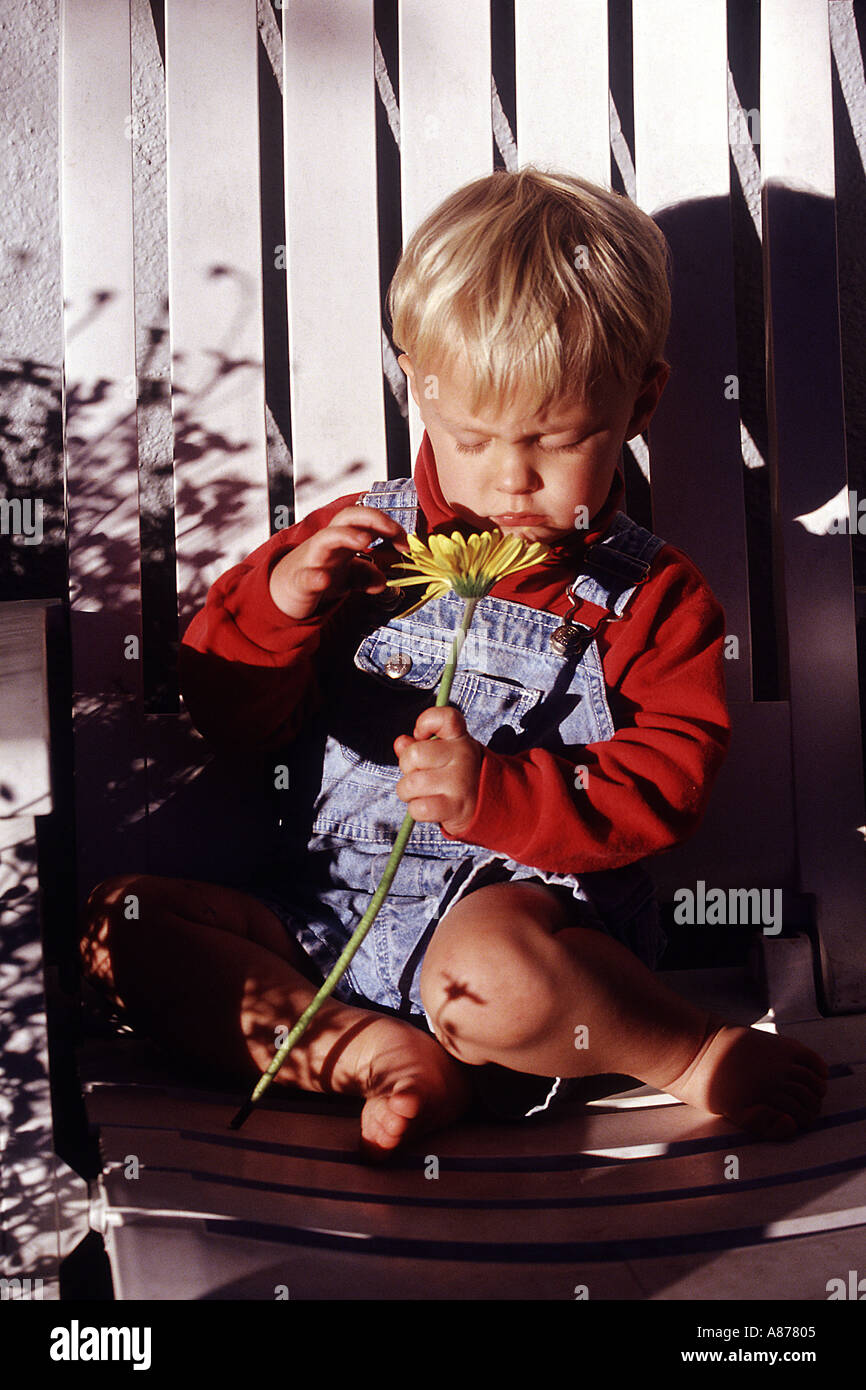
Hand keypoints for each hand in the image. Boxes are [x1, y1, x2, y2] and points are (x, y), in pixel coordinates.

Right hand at [268, 507, 407, 620]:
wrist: (281, 592)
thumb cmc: (316, 573)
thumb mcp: (347, 575)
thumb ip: (366, 575)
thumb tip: (384, 581)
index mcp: (343, 539)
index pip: (366, 520)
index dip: (387, 526)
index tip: (406, 543)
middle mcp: (328, 543)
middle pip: (347, 518)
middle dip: (371, 518)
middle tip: (393, 531)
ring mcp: (313, 559)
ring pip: (326, 539)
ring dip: (346, 536)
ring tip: (364, 542)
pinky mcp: (300, 581)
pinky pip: (306, 576)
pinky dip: (315, 576)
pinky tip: (324, 579)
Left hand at [393, 705, 481, 835]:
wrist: (489, 806)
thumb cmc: (458, 776)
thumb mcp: (445, 754)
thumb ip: (421, 745)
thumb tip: (401, 742)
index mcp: (460, 738)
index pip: (444, 717)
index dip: (425, 722)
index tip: (421, 734)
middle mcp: (463, 756)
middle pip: (413, 755)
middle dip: (407, 768)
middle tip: (419, 774)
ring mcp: (460, 782)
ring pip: (410, 784)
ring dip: (408, 793)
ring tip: (421, 794)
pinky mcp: (455, 807)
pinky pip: (419, 808)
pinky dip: (416, 810)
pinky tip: (428, 807)